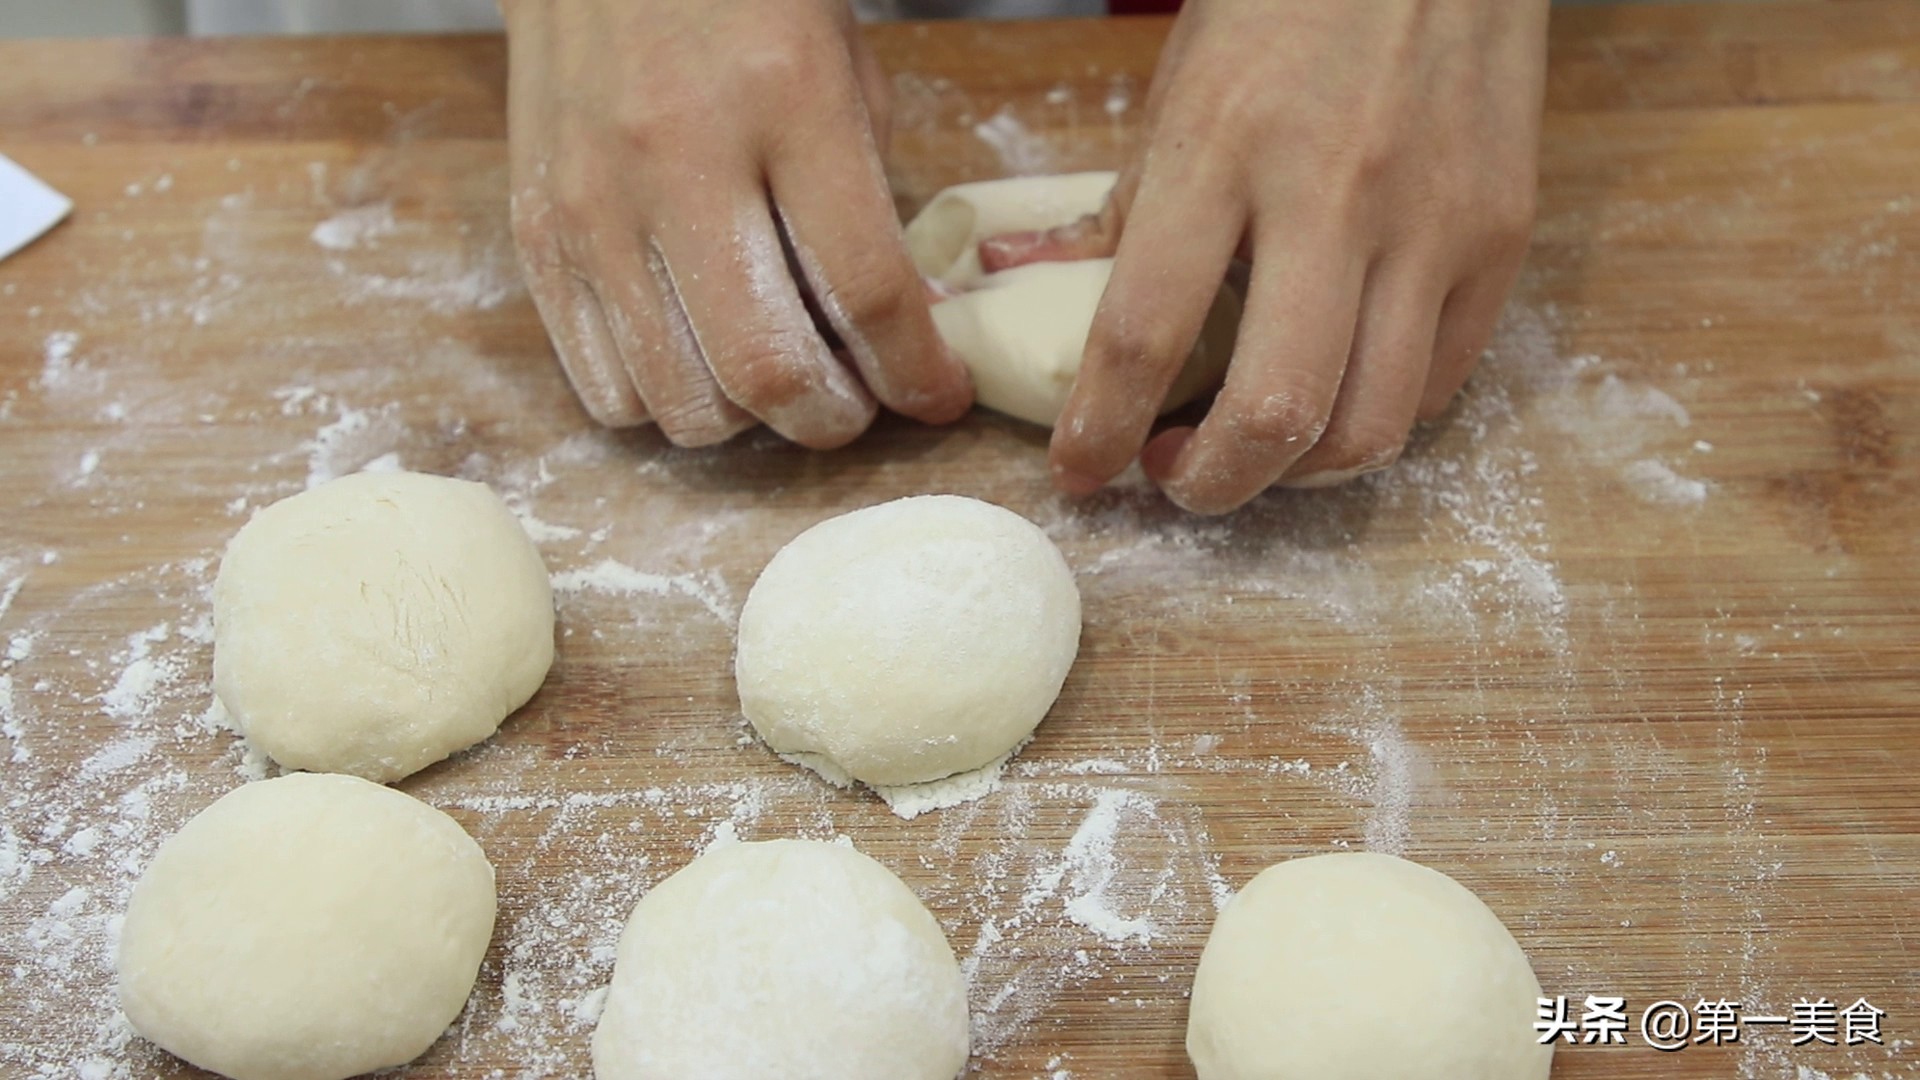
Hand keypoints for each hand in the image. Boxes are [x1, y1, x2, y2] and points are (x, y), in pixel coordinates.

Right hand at [503, 0, 970, 446]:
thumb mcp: (843, 66)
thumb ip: (867, 198)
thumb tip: (889, 332)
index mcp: (787, 100)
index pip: (866, 290)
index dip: (916, 373)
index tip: (936, 397)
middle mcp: (680, 157)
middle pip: (763, 368)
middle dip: (829, 419)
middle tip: (851, 405)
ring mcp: (593, 202)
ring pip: (679, 398)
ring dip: (746, 422)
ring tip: (771, 379)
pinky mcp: (535, 231)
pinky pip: (602, 383)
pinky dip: (664, 401)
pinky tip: (695, 359)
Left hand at [983, 0, 1548, 511]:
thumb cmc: (1288, 4)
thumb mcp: (1177, 92)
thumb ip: (1110, 207)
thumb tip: (1019, 276)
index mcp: (1223, 147)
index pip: (1143, 333)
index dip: (1099, 430)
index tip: (1078, 472)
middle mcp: (1334, 195)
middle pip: (1276, 410)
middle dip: (1210, 484)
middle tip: (1172, 478)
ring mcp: (1432, 223)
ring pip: (1370, 425)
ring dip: (1294, 475)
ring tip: (1249, 451)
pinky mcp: (1500, 238)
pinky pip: (1437, 385)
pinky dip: (1372, 420)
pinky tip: (1329, 397)